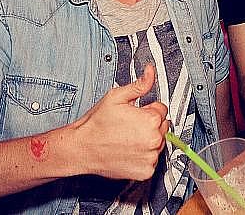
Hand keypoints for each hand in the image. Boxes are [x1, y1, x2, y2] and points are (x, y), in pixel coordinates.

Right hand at [69, 64, 168, 179]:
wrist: (81, 148)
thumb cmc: (96, 125)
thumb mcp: (116, 97)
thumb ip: (139, 85)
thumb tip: (150, 72)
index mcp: (150, 120)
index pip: (162, 109)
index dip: (147, 109)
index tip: (135, 113)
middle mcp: (154, 140)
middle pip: (163, 126)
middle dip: (149, 124)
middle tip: (129, 126)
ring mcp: (150, 157)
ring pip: (158, 143)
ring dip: (147, 140)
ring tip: (126, 139)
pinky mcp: (145, 171)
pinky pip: (152, 160)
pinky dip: (142, 157)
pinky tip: (128, 151)